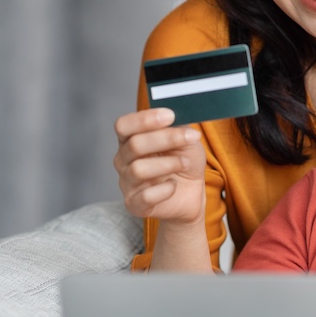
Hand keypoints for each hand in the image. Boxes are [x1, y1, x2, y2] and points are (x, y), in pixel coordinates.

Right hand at [113, 108, 205, 225]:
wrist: (192, 194)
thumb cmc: (184, 162)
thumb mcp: (185, 139)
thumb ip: (177, 125)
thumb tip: (175, 112)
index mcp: (130, 140)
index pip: (124, 125)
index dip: (145, 119)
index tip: (170, 115)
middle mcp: (123, 160)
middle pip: (134, 145)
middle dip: (166, 139)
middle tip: (190, 138)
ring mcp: (127, 183)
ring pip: (139, 169)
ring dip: (168, 164)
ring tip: (185, 164)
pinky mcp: (135, 204)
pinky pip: (145, 196)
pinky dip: (165, 189)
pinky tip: (174, 185)